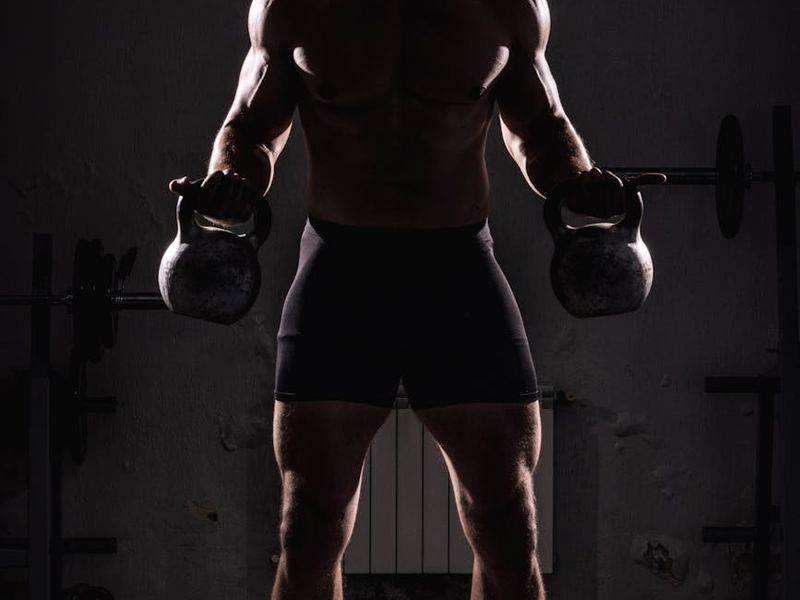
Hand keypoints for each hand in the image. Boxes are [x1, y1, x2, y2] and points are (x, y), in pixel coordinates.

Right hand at [168, 170, 263, 226]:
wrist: (227, 204)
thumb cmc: (208, 193)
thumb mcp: (194, 189)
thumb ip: (182, 187)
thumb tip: (177, 184)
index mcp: (200, 208)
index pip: (206, 191)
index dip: (213, 179)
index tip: (218, 172)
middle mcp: (214, 216)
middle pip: (223, 193)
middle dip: (228, 179)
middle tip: (230, 172)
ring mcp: (229, 218)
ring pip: (236, 196)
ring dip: (238, 183)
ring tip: (237, 177)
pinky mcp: (242, 217)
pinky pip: (246, 200)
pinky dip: (246, 190)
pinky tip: (244, 184)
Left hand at [550, 168, 665, 218]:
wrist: (581, 187)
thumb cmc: (605, 186)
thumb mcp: (624, 182)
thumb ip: (643, 181)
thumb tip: (664, 179)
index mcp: (618, 208)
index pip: (619, 188)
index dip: (613, 179)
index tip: (609, 175)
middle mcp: (604, 214)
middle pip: (604, 187)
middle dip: (600, 175)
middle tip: (596, 171)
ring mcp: (589, 212)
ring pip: (590, 188)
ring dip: (589, 176)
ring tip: (587, 174)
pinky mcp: (575, 207)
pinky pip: (577, 190)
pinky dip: (577, 181)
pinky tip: (578, 180)